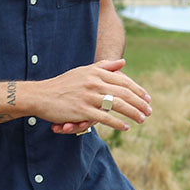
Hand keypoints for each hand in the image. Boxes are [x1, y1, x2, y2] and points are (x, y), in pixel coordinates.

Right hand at [27, 59, 150, 132]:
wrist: (41, 95)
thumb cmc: (63, 84)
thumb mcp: (84, 71)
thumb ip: (105, 66)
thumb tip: (123, 62)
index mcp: (96, 72)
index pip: (123, 80)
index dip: (138, 90)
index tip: (147, 98)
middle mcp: (94, 82)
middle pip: (124, 92)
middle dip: (139, 103)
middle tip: (149, 111)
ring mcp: (88, 96)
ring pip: (117, 104)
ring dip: (133, 113)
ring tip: (142, 119)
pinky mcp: (82, 110)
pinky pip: (104, 117)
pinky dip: (117, 123)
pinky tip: (126, 127)